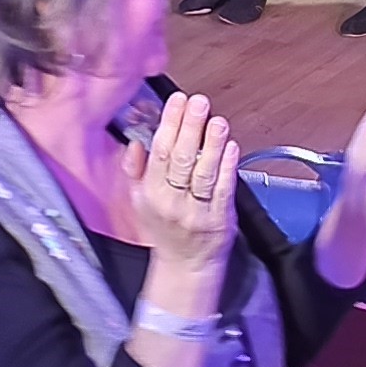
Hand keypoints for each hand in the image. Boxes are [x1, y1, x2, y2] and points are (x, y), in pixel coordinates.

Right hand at [121, 89, 237, 273]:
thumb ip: (135, 170)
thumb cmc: (164, 228)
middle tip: (198, 102)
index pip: (159, 153)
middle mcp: (172, 202)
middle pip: (181, 159)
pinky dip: (227, 166)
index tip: (178, 101)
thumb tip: (135, 143)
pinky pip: (223, 189)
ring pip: (204, 173)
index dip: (169, 124)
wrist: (186, 265)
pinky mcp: (219, 218)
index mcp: (150, 194)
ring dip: (211, 144)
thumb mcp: (139, 201)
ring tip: (216, 120)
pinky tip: (231, 146)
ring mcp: (197, 211)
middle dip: (190, 127)